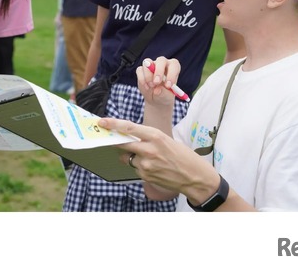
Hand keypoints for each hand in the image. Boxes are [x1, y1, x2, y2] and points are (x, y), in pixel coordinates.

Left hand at [97, 117, 216, 200]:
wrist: (195, 176)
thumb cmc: (182, 156)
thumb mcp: (166, 140)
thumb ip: (147, 138)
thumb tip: (128, 136)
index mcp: (155, 135)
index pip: (129, 127)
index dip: (113, 124)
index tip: (102, 122)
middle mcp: (149, 149)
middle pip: (123, 143)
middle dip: (115, 141)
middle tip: (109, 138)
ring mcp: (146, 164)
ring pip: (127, 157)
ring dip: (130, 155)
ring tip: (147, 157)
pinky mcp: (145, 175)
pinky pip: (134, 168)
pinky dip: (138, 165)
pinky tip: (152, 166)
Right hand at [136, 56, 180, 106]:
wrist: (156, 98)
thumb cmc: (165, 95)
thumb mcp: (166, 96)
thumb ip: (163, 93)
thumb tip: (156, 90)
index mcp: (173, 68)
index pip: (174, 65)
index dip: (171, 74)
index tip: (168, 85)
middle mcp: (163, 64)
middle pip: (161, 60)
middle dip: (159, 71)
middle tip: (156, 83)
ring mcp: (151, 65)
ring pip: (148, 63)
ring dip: (148, 76)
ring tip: (151, 86)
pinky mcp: (142, 69)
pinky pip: (140, 70)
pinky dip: (142, 79)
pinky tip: (146, 87)